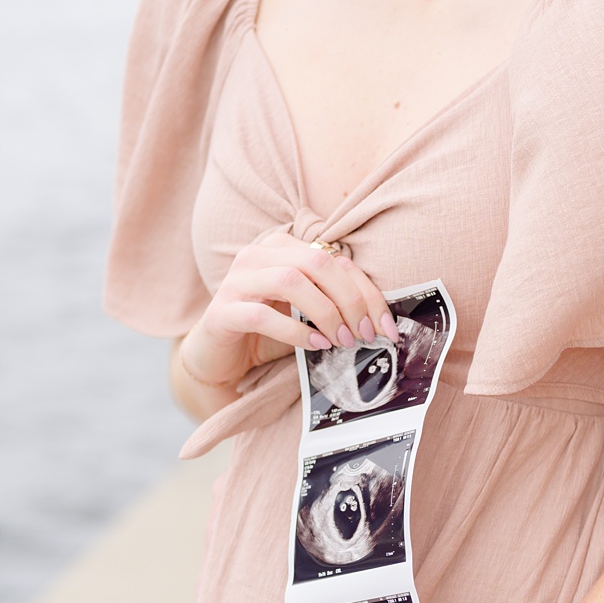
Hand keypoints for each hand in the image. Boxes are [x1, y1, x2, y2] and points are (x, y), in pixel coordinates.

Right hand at [180, 229, 391, 393]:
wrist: (217, 355)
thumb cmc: (266, 331)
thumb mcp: (303, 310)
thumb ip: (332, 301)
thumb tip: (379, 318)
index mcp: (280, 247)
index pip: (334, 260)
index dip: (366, 292)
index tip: (386, 326)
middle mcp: (256, 255)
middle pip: (316, 263)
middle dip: (349, 300)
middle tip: (364, 334)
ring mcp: (235, 281)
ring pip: (290, 281)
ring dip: (325, 313)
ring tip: (341, 341)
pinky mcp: (221, 311)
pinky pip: (262, 315)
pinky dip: (295, 331)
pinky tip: (315, 346)